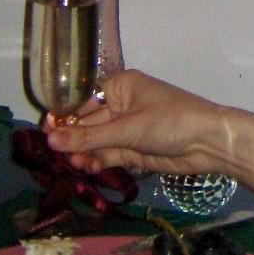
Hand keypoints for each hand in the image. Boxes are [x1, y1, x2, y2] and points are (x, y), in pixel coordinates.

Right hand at [44, 69, 229, 177]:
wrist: (209, 143)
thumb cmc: (170, 121)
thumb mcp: (127, 128)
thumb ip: (89, 137)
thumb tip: (50, 139)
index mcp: (121, 86)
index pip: (84, 101)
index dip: (64, 118)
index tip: (45, 133)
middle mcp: (122, 105)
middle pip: (88, 124)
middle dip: (73, 140)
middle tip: (55, 155)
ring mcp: (128, 129)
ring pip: (97, 142)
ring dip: (85, 153)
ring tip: (76, 163)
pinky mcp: (135, 150)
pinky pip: (109, 154)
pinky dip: (98, 161)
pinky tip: (88, 168)